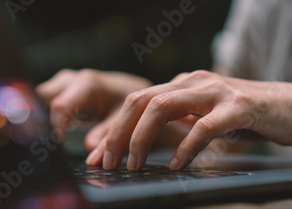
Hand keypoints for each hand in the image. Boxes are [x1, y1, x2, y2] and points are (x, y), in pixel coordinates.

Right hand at [36, 69, 151, 150]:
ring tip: (53, 137)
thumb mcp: (124, 122)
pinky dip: (46, 113)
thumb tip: (89, 150)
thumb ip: (106, 136)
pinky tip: (55, 131)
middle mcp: (73, 79)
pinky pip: (46, 98)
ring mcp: (66, 81)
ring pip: (41, 96)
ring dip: (44, 115)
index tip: (60, 149)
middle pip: (43, 98)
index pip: (59, 106)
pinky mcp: (63, 87)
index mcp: (88, 84)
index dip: (55, 129)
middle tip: (52, 144)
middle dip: (44, 121)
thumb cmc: (132, 106)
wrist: (137, 92)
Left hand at [86, 70, 291, 170]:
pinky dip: (186, 147)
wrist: (290, 106)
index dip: (112, 129)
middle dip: (118, 133)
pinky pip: (204, 126)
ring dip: (141, 138)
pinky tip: (177, 165)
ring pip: (163, 107)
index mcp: (181, 84)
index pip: (135, 102)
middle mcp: (193, 82)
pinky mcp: (239, 107)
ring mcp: (215, 92)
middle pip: (140, 101)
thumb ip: (174, 123)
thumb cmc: (242, 115)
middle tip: (107, 162)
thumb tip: (138, 146)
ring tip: (133, 164)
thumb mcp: (201, 116)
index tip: (96, 155)